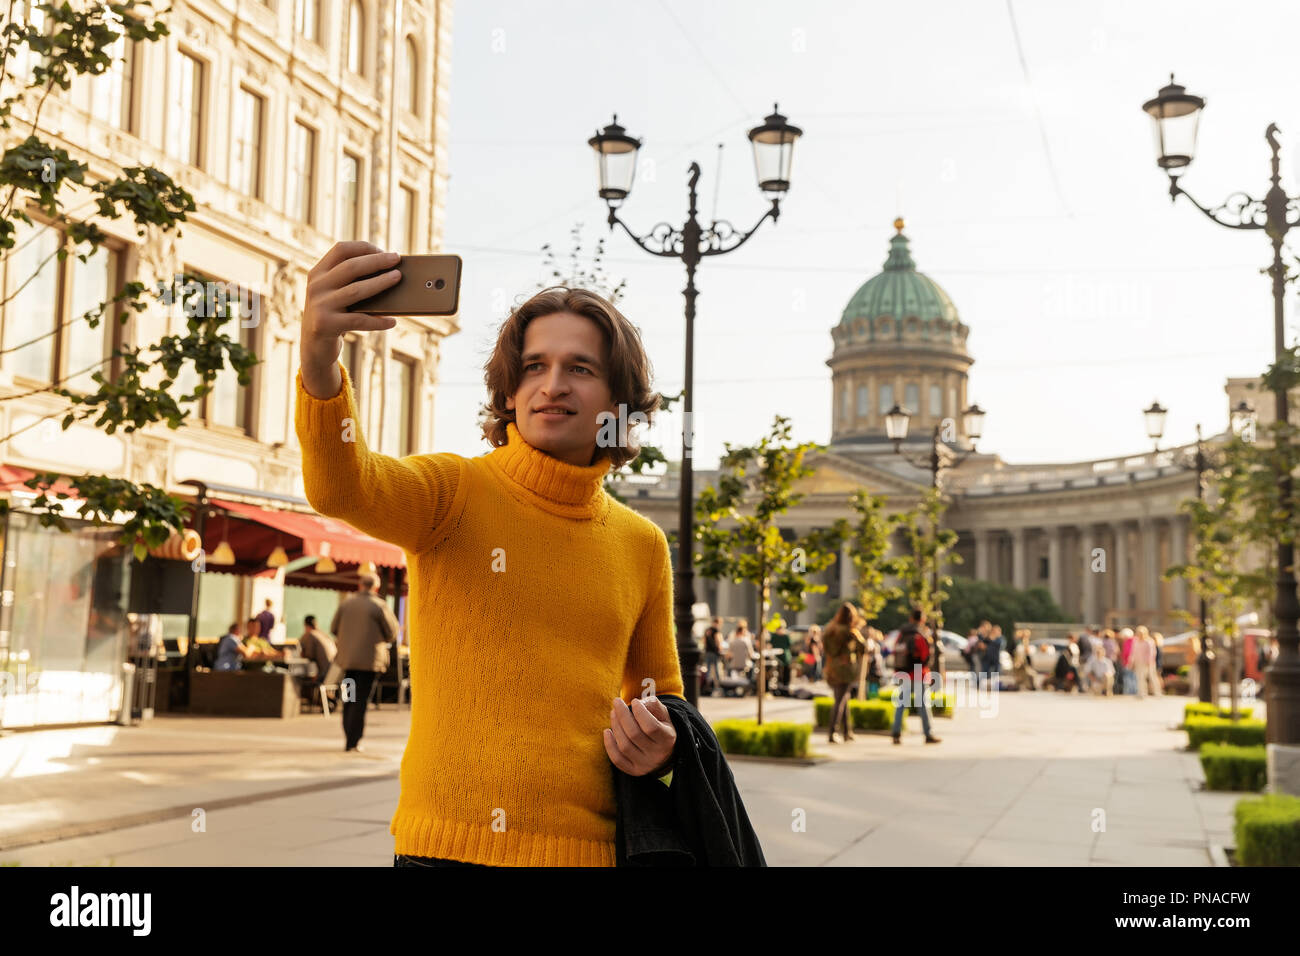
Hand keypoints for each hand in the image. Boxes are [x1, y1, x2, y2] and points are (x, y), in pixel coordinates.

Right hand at [300, 241, 403, 397]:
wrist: (314, 347)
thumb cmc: (334, 316)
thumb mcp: (335, 294)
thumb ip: (350, 281)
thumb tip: (389, 271)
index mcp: (318, 273)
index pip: (340, 249)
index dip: (363, 247)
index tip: (384, 251)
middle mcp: (316, 286)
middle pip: (351, 266)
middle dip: (377, 261)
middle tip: (396, 259)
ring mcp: (320, 305)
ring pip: (356, 290)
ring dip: (380, 283)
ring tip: (398, 278)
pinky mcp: (326, 324)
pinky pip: (359, 319)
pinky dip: (378, 321)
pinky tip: (392, 321)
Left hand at [604, 696, 675, 776]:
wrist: (664, 753)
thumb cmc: (661, 728)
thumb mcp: (663, 715)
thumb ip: (653, 705)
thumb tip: (639, 703)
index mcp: (667, 740)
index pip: (651, 727)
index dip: (640, 712)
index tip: (634, 701)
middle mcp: (657, 755)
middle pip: (634, 734)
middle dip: (622, 715)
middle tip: (617, 702)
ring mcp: (644, 765)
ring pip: (624, 746)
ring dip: (615, 726)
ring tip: (613, 713)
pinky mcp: (633, 770)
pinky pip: (617, 759)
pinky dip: (609, 745)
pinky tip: (607, 731)